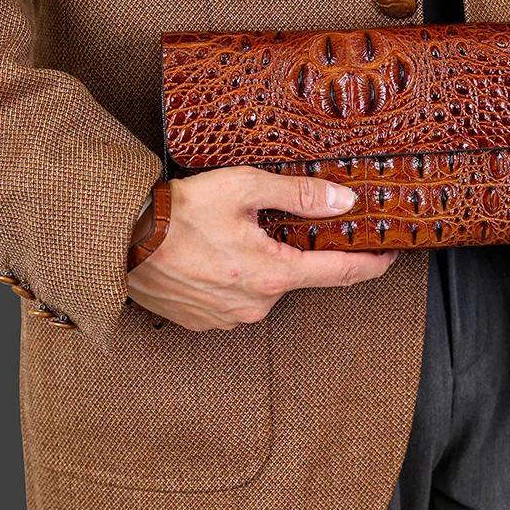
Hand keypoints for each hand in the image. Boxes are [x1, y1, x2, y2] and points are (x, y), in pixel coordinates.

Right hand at [127, 166, 397, 330]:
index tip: (390, 256)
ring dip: (261, 264)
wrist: (119, 239)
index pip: (340, 273)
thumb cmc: (178, 212)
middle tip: (273, 223)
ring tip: (230, 235)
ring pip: (265, 288)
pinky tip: (215, 255)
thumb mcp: (244, 188)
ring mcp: (229, 318)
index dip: (371, 264)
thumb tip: (344, 199)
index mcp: (272, 274)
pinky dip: (237, 278)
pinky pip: (237, 300)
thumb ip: (299, 195)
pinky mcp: (206, 322)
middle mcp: (255, 305)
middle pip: (298, 277)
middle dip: (295, 252)